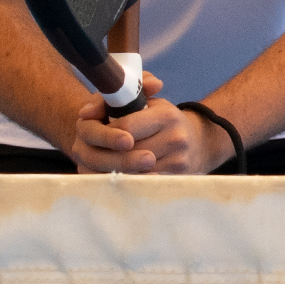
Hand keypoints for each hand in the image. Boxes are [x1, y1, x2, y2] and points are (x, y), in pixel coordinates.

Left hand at [67, 74, 235, 174]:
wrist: (199, 142)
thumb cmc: (163, 120)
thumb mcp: (147, 102)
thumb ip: (116, 99)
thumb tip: (86, 113)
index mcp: (166, 115)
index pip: (126, 128)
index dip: (106, 133)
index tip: (96, 134)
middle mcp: (175, 138)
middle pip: (127, 153)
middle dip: (104, 154)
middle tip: (91, 153)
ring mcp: (177, 161)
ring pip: (132, 172)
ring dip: (111, 170)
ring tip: (99, 165)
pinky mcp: (176, 178)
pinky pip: (142, 184)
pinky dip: (126, 181)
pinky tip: (115, 177)